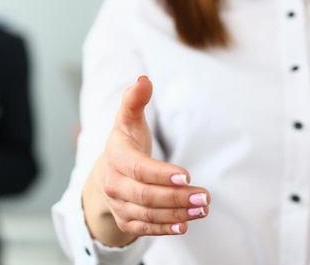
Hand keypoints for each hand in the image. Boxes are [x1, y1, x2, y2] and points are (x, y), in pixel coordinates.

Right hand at [82, 76, 209, 246]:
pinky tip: (186, 224)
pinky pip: (145, 229)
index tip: (187, 174)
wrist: (105, 175)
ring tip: (203, 208)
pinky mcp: (126, 221)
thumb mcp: (127, 121)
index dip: (161, 174)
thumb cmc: (124, 144)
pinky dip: (165, 228)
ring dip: (177, 213)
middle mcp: (114, 183)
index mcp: (116, 156)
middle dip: (177, 197)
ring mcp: (119, 204)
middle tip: (205, 196)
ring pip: (148, 214)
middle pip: (145, 195)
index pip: (138, 169)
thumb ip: (135, 100)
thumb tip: (143, 79)